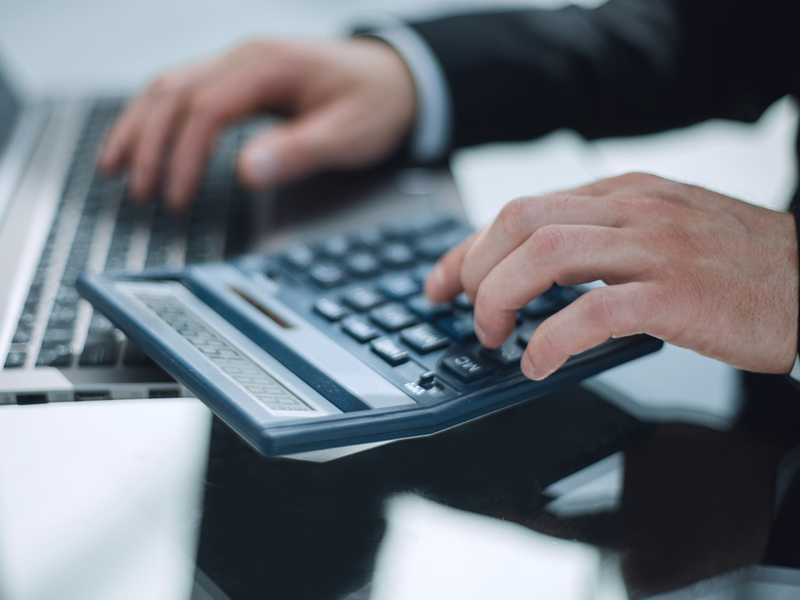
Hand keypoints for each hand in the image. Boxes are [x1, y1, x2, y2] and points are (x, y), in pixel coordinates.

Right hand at [99, 38, 415, 210]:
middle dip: (149, 143)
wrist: (396, 78)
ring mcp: (240, 64)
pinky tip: (146, 141)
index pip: (206, 109)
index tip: (177, 198)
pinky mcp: (241, 78)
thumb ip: (299, 151)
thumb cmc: (376, 103)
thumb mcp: (349, 133)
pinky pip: (185, 90)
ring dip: (140, 126)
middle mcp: (246, 58)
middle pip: (174, 92)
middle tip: (138, 191)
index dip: (184, 156)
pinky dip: (158, 117)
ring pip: (170, 86)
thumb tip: (247, 172)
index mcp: (270, 67)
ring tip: (116, 167)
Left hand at [425, 173, 798, 378]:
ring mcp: (655, 247)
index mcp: (624, 193)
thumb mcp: (660, 232)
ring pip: (546, 253)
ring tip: (494, 335)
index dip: (467, 247)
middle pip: (521, 220)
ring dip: (502, 297)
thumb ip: (601, 241)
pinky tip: (537, 362)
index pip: (522, 208)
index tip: (441, 281)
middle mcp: (633, 209)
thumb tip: (533, 272)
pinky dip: (550, 340)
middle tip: (469, 311)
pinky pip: (591, 313)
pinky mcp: (676, 295)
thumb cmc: (735, 266)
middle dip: (477, 268)